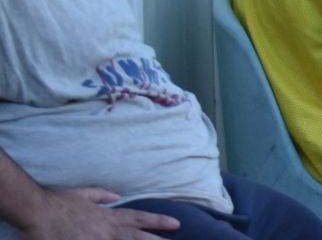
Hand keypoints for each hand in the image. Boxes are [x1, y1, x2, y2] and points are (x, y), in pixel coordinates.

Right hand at [16, 187, 178, 238]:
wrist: (38, 211)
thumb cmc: (59, 201)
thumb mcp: (84, 193)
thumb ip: (102, 195)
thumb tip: (117, 196)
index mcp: (108, 216)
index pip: (139, 218)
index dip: (158, 222)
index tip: (176, 224)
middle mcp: (106, 230)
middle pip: (137, 238)